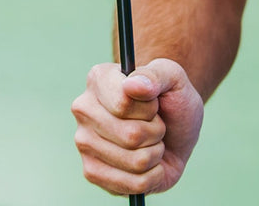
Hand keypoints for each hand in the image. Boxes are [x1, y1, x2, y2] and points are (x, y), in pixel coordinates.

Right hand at [72, 58, 203, 195]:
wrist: (174, 128)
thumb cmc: (171, 98)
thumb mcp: (174, 77)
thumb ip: (156, 75)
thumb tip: (132, 84)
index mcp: (99, 78)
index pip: (124, 103)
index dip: (150, 106)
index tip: (154, 100)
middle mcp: (84, 109)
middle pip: (131, 135)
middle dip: (156, 130)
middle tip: (156, 121)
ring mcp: (84, 143)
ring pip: (135, 161)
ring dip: (156, 152)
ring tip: (152, 139)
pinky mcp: (91, 173)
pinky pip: (134, 184)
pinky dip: (153, 174)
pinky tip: (148, 161)